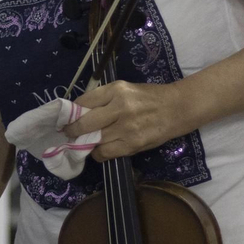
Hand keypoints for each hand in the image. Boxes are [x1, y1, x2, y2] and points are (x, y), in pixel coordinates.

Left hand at [64, 81, 190, 160]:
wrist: (178, 108)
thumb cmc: (149, 97)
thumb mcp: (125, 90)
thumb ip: (103, 100)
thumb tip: (79, 114)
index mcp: (116, 90)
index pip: (83, 102)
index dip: (71, 113)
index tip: (65, 119)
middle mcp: (120, 107)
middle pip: (85, 124)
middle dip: (72, 130)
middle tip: (68, 133)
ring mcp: (127, 127)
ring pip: (94, 141)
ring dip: (86, 143)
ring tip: (85, 142)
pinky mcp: (133, 144)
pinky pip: (106, 153)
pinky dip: (99, 153)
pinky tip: (101, 149)